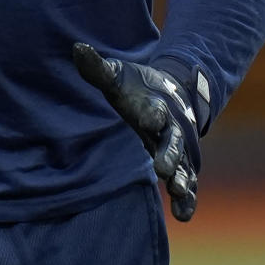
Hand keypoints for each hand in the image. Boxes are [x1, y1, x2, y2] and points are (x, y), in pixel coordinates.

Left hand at [72, 43, 198, 221]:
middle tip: (163, 168)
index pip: (155, 110)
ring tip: (178, 192)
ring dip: (181, 179)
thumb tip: (77, 49)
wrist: (170, 91)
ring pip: (183, 165)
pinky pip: (187, 183)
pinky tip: (183, 216)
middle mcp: (170, 128)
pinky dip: (187, 198)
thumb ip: (98, 68)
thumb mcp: (117, 75)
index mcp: (155, 105)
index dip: (152, 113)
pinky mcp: (179, 163)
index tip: (150, 117)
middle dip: (169, 154)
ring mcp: (177, 148)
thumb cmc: (136, 87)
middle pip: (172, 143)